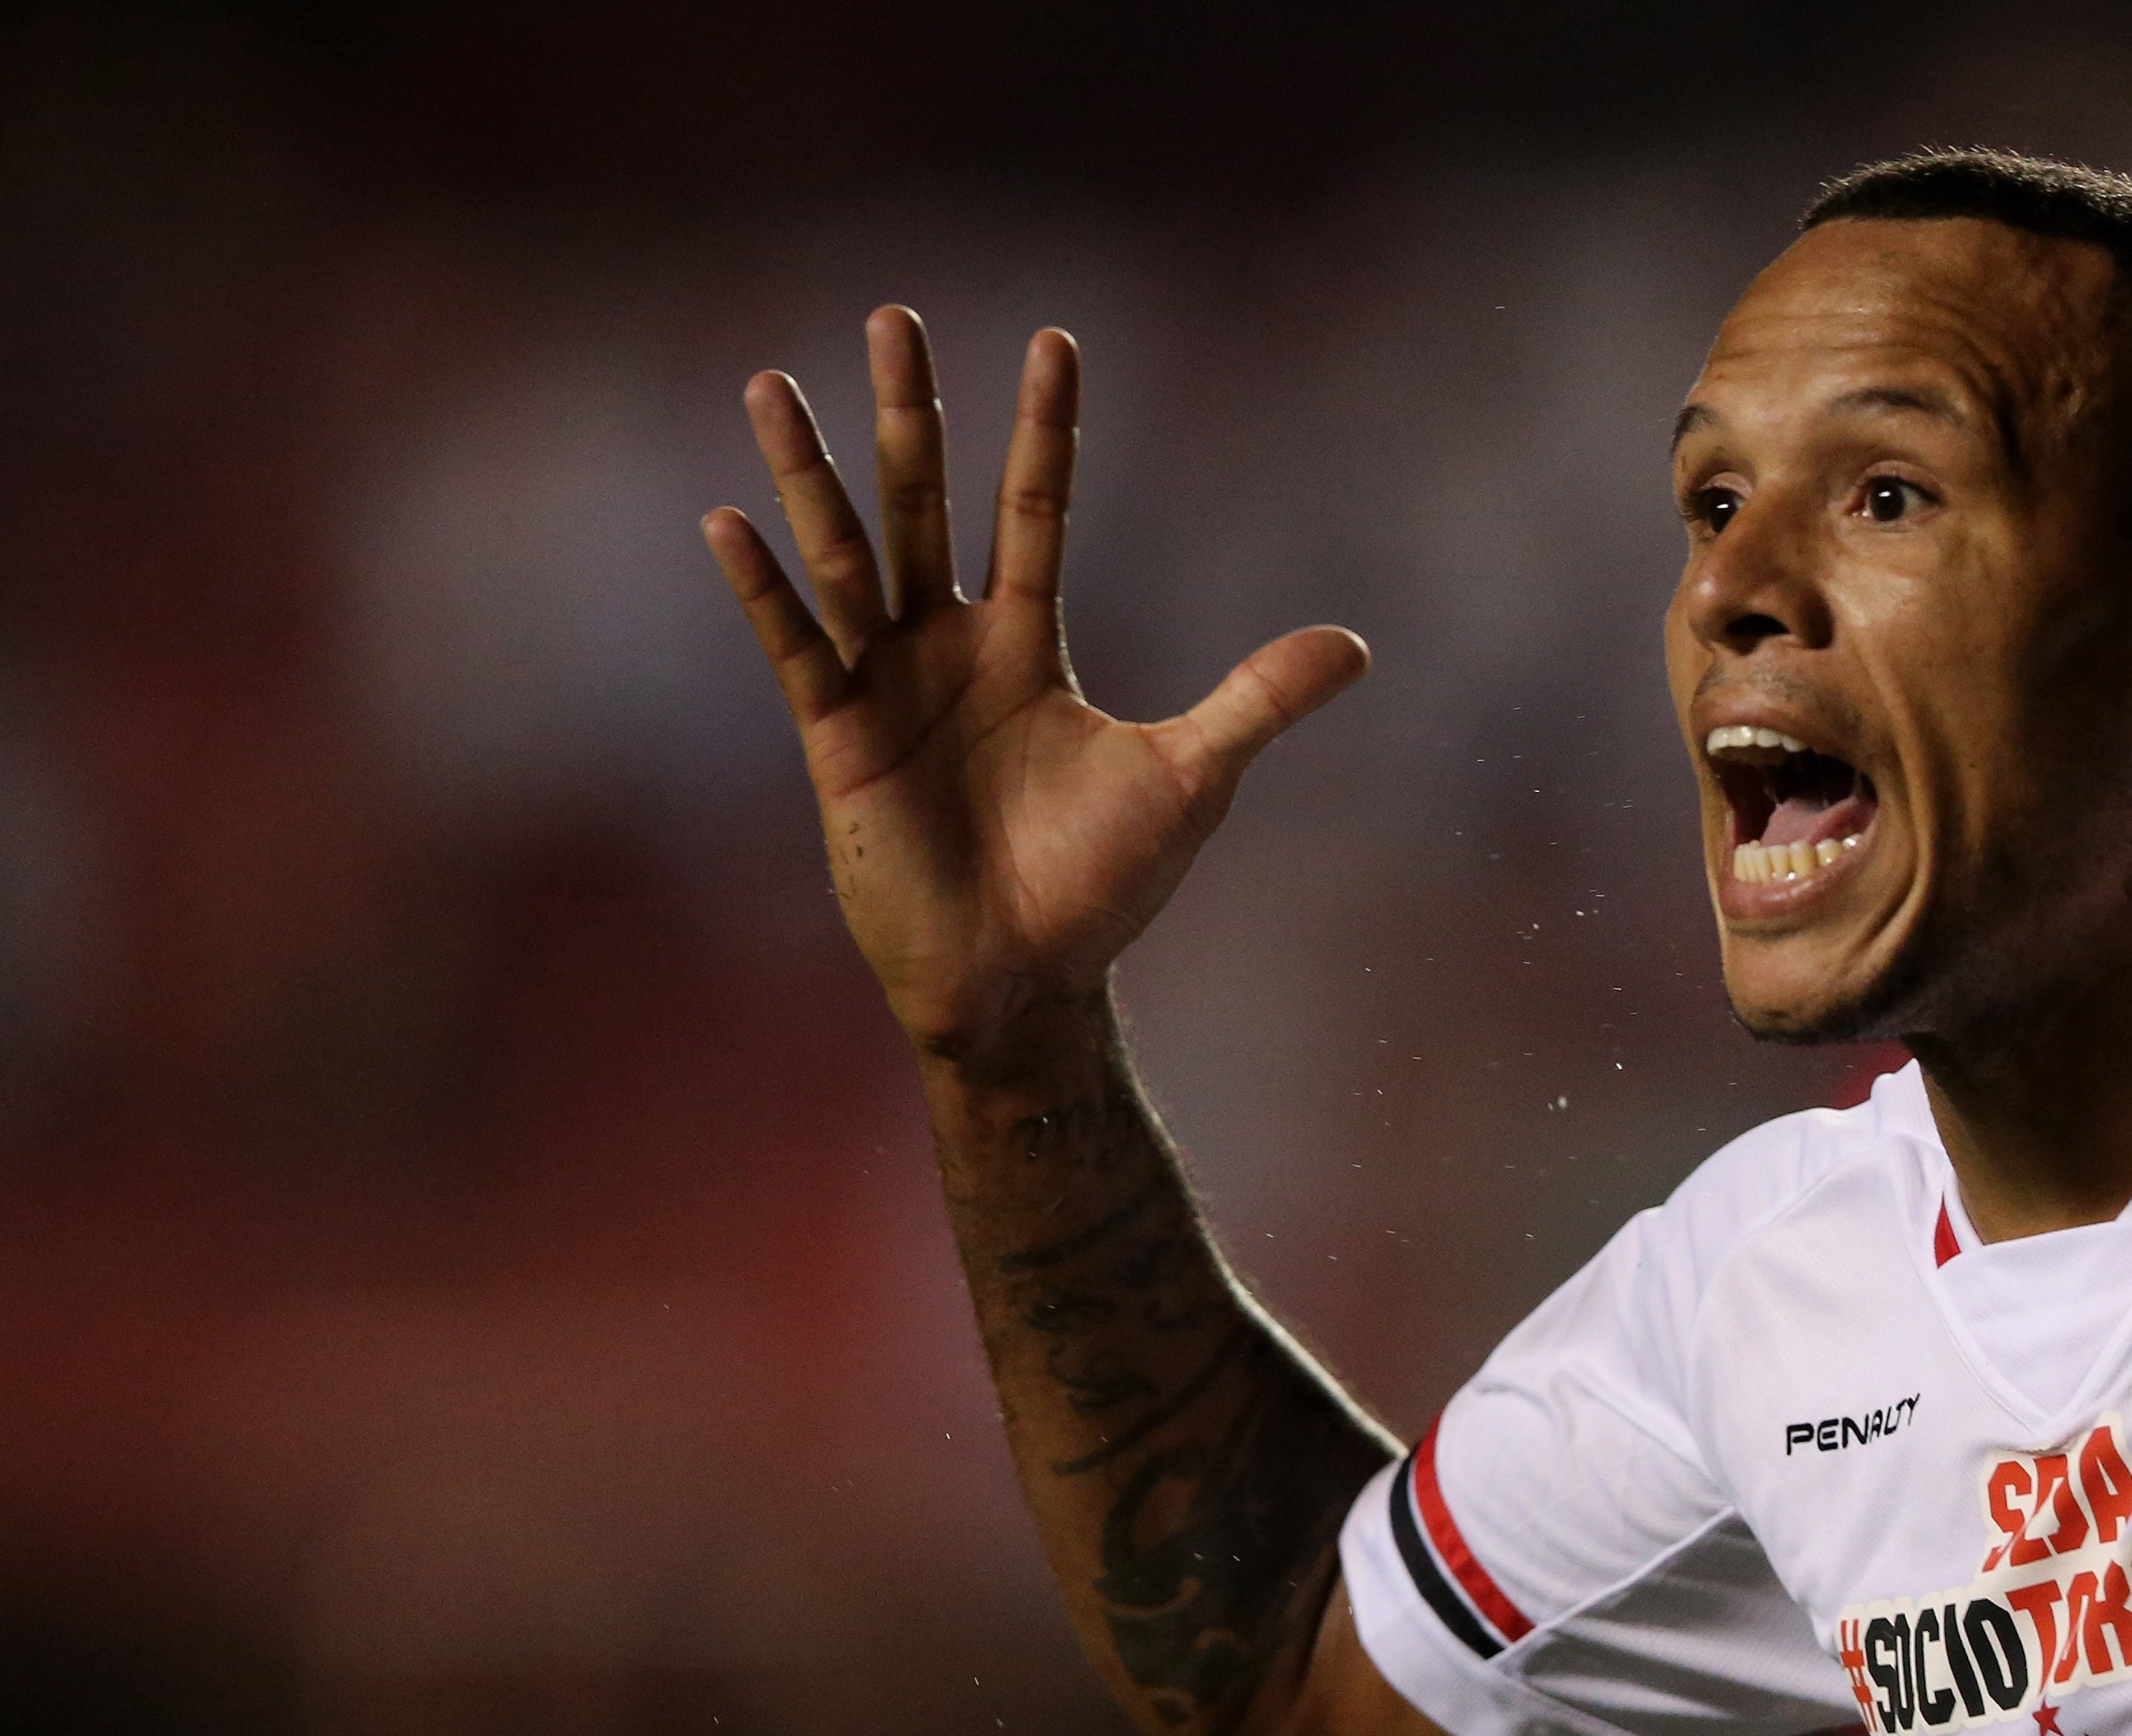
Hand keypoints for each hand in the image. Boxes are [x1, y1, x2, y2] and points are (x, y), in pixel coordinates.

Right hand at [703, 310, 1367, 1062]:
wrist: (1027, 984)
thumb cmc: (1103, 888)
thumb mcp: (1192, 781)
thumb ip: (1258, 704)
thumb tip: (1358, 645)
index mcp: (1026, 644)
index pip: (1035, 510)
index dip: (1045, 430)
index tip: (1055, 338)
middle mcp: (948, 648)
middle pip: (926, 502)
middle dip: (911, 413)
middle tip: (895, 313)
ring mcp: (887, 689)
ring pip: (845, 556)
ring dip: (810, 474)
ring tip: (773, 383)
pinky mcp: (837, 743)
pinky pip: (797, 650)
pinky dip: (765, 592)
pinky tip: (732, 521)